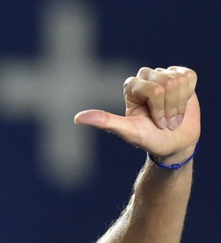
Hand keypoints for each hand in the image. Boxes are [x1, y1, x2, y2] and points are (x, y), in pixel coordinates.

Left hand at [74, 66, 199, 163]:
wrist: (174, 143)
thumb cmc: (149, 138)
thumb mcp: (127, 131)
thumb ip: (104, 121)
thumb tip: (77, 118)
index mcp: (131, 86)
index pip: (153, 90)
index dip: (159, 108)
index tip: (156, 123)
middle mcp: (145, 77)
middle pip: (166, 83)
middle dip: (168, 107)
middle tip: (164, 121)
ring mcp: (164, 75)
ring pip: (178, 81)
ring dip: (179, 104)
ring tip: (172, 116)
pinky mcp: (182, 76)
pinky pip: (189, 77)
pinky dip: (188, 95)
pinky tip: (182, 104)